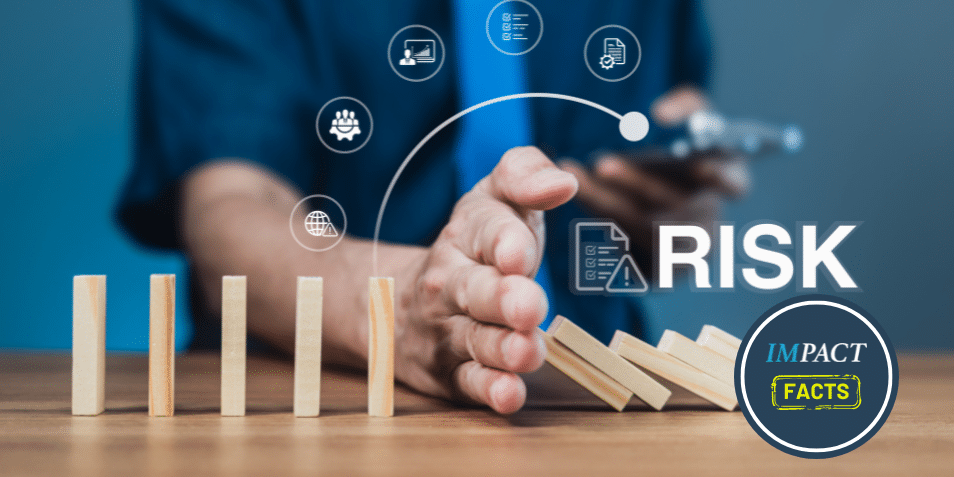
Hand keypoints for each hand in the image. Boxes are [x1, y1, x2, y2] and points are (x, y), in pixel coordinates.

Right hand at [392, 147, 577, 413]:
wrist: (396, 303)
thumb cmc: (473, 248)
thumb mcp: (493, 200)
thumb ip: (525, 176)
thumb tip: (565, 182)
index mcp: (466, 234)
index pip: (484, 231)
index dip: (504, 242)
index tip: (520, 254)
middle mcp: (450, 282)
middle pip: (475, 290)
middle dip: (502, 299)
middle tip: (529, 305)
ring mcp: (447, 330)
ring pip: (474, 340)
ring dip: (502, 349)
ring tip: (529, 351)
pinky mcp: (450, 374)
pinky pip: (468, 383)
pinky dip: (488, 391)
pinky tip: (509, 395)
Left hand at [558, 87, 749, 276]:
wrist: (656, 196)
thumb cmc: (681, 153)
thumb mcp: (694, 119)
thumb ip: (687, 106)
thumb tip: (660, 113)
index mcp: (729, 185)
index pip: (736, 185)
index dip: (722, 177)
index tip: (699, 162)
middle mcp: (711, 223)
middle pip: (679, 211)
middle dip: (639, 186)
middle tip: (603, 163)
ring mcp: (685, 254)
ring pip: (643, 230)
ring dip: (607, 202)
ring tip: (575, 175)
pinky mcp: (656, 273)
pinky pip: (625, 249)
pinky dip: (599, 220)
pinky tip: (578, 195)